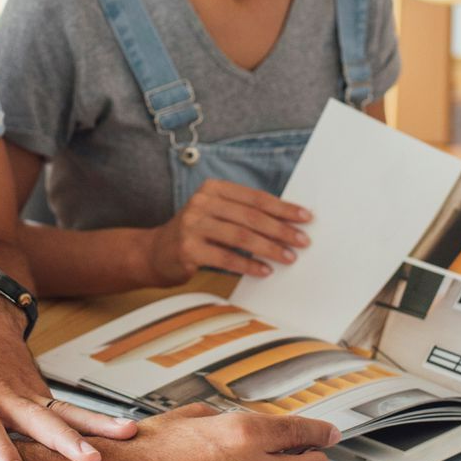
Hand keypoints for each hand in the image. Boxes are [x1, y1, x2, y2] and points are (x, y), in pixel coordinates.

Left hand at [0, 284, 136, 460]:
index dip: (2, 454)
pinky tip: (122, 433)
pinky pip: (68, 411)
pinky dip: (96, 423)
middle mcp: (2, 393)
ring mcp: (27, 391)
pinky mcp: (42, 391)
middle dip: (65, 442)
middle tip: (89, 460)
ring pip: (64, 411)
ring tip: (126, 434)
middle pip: (38, 421)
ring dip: (96, 425)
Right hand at [142, 179, 312, 284]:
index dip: (283, 208)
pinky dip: (248, 265)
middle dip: (281, 229)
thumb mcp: (217, 215)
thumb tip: (288, 225)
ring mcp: (192, 225)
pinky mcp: (187, 249)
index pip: (255, 198)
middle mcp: (201, 202)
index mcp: (213, 189)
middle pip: (250, 216)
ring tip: (288, 257)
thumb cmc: (196, 235)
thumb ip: (244, 215)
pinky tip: (264, 271)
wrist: (154, 253)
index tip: (305, 218)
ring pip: (240, 236)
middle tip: (302, 241)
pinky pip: (225, 258)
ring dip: (269, 248)